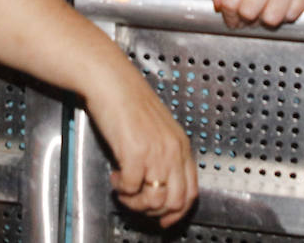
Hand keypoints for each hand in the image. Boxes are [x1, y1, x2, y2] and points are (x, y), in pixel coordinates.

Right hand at [85, 67, 197, 227]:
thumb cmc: (130, 102)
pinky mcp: (135, 152)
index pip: (190, 192)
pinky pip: (131, 188)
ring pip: (154, 200)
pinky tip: (116, 176)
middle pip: (175, 202)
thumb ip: (164, 155)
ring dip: (135, 202)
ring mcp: (156, 152)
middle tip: (137, 203)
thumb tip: (157, 185)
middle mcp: (172, 151)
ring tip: (124, 189)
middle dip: (153, 211)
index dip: (176, 212)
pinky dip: (121, 189)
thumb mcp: (159, 130)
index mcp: (181, 146)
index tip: (163, 220)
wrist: (113, 82)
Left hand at [207, 0, 303, 27]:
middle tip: (253, 15)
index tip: (234, 19)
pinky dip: (286, 15)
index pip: (229, 1)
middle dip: (248, 20)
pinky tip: (285, 4)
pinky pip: (291, 16)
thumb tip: (217, 4)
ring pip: (270, 19)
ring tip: (269, 9)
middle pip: (248, 12)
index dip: (229, 16)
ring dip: (268, 19)